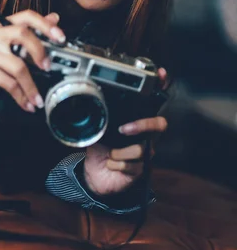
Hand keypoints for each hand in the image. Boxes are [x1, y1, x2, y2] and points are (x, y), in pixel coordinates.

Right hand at [0, 10, 65, 124]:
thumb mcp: (16, 52)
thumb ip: (34, 35)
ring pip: (18, 65)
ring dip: (31, 86)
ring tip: (38, 99)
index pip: (26, 16)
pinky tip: (28, 104)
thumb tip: (54, 18)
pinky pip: (10, 83)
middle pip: (22, 34)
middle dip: (39, 51)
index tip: (61, 38)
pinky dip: (22, 96)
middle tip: (48, 67)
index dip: (45, 25)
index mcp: (3, 26)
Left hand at [83, 68, 168, 195]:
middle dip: (144, 125)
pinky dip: (116, 165)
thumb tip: (89, 107)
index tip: (160, 74)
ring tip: (109, 154)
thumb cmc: (100, 149)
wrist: (95, 175)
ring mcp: (144, 154)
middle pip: (159, 125)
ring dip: (120, 152)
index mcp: (135, 124)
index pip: (153, 104)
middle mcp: (144, 137)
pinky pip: (133, 166)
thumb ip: (99, 117)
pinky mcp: (140, 170)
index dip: (160, 88)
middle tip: (124, 129)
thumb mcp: (97, 129)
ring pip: (143, 149)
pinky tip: (110, 164)